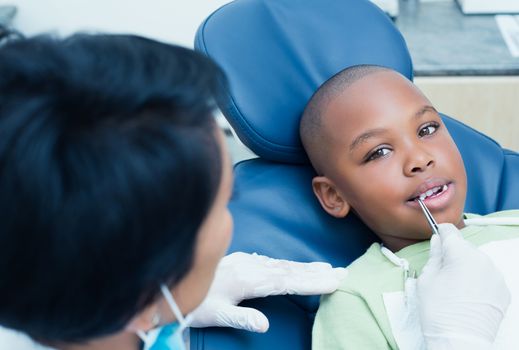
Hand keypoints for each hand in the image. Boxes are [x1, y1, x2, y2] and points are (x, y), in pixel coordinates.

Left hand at [190, 252, 346, 331]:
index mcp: (248, 280)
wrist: (175, 280)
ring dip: (307, 267)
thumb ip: (241, 318)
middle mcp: (251, 267)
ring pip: (283, 265)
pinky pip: (273, 263)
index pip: (287, 281)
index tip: (334, 281)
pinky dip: (290, 265)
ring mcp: (248, 262)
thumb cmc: (196, 302)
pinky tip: (297, 266)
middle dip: (317, 273)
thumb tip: (265, 325)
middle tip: (343, 273)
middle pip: (290, 270)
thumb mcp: (216, 314)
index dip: (311, 282)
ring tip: (328, 269)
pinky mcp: (243, 261)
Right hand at [417, 223, 509, 349]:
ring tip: (455, 288)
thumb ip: (434, 255)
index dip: (439, 232)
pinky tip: (467, 296)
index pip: (450, 231)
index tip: (435, 237)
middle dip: (453, 255)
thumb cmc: (439, 311)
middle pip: (464, 248)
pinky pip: (487, 277)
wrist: (459, 341)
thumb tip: (438, 241)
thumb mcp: (427, 279)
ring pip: (477, 262)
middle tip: (441, 273)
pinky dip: (477, 281)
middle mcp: (483, 260)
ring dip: (466, 268)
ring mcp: (496, 276)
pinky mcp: (503, 291)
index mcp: (462, 254)